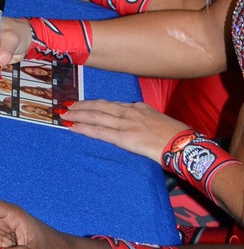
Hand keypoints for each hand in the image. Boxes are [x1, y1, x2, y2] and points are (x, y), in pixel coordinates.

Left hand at [63, 99, 186, 163]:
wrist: (184, 144)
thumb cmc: (177, 136)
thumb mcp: (159, 120)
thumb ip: (144, 119)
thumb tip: (137, 124)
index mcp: (138, 107)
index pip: (111, 104)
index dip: (95, 104)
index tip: (84, 104)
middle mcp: (130, 112)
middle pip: (100, 107)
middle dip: (82, 106)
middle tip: (67, 106)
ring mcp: (126, 123)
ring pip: (96, 117)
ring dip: (78, 115)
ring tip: (65, 115)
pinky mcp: (125, 137)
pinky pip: (100, 132)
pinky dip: (85, 128)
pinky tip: (74, 127)